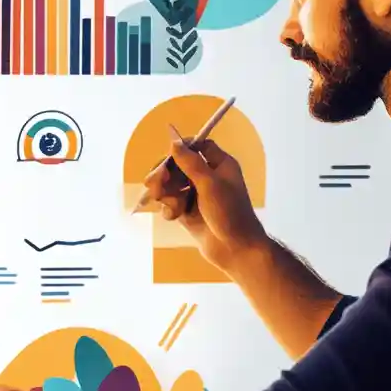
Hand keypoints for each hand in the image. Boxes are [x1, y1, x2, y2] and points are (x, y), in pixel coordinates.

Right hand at [143, 137, 267, 271]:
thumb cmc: (229, 213)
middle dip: (165, 174)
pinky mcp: (188, 213)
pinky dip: (169, 208)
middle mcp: (209, 177)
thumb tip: (173, 140)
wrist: (236, 250)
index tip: (167, 155)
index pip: (198, 145)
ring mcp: (197, 196)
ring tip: (165, 203)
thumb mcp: (210, 184)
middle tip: (154, 184)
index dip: (182, 148)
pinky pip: (171, 203)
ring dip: (165, 193)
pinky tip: (173, 216)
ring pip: (172, 185)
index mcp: (220, 165)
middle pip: (179, 165)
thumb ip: (190, 162)